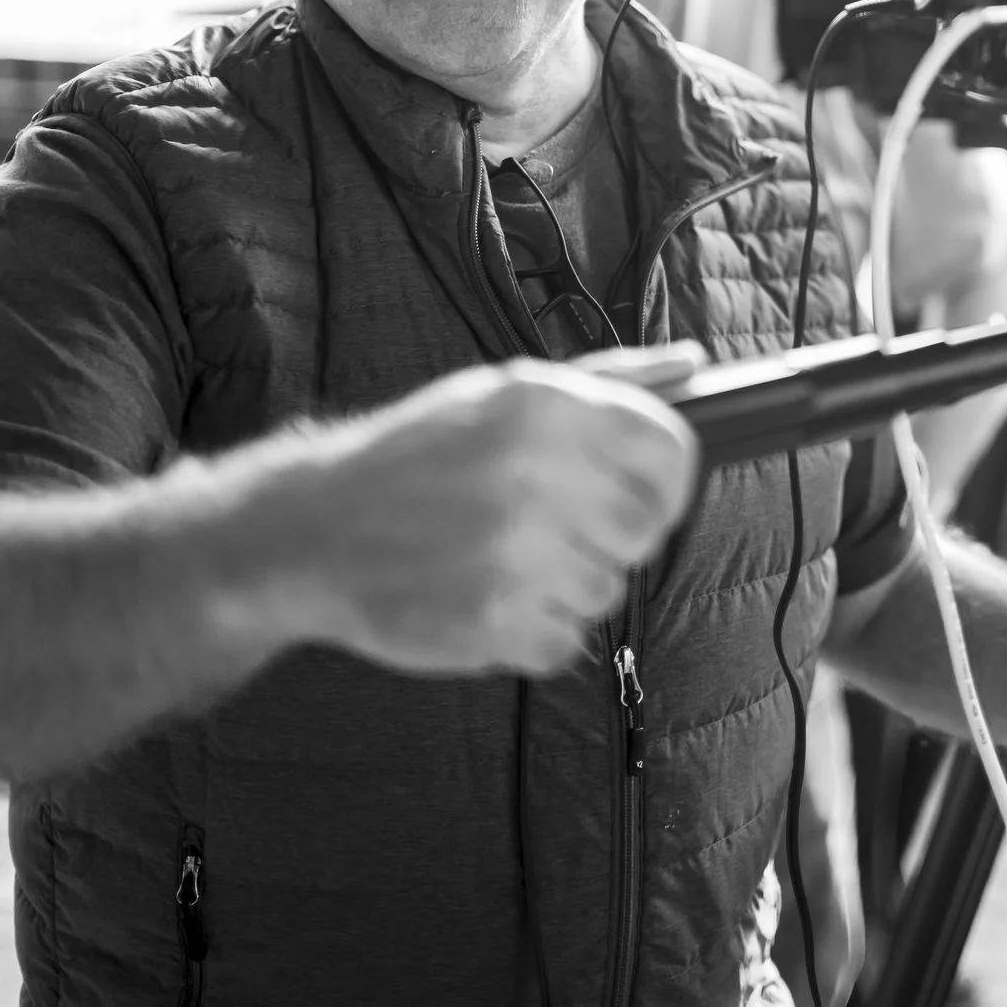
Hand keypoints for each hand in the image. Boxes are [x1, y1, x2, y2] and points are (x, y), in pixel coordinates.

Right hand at [267, 344, 704, 676]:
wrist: (313, 529)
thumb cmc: (418, 455)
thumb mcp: (503, 391)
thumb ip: (609, 380)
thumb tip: (693, 364)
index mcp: (547, 408)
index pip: (670, 450)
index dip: (669, 481)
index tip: (646, 495)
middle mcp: (538, 476)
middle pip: (646, 531)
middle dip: (613, 537)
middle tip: (556, 529)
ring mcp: (516, 555)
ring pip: (608, 592)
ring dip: (569, 585)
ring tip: (505, 557)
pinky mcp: (495, 622)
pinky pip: (566, 642)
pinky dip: (535, 631)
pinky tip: (486, 594)